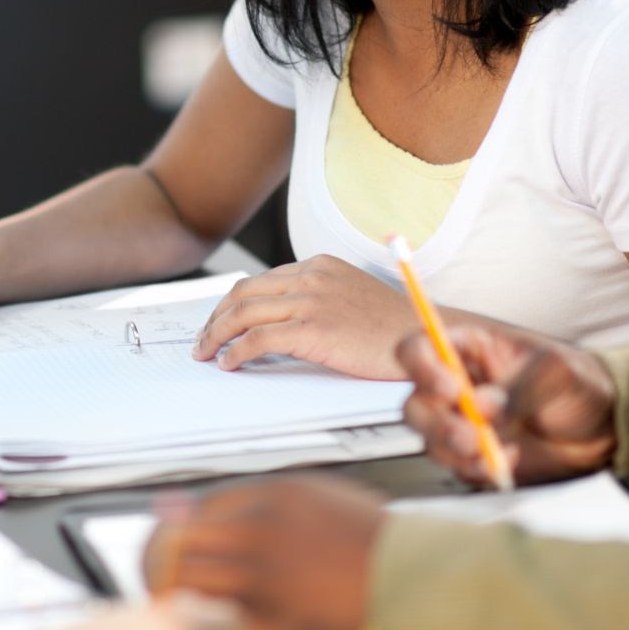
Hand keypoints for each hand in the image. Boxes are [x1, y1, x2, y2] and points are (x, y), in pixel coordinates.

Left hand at [145, 478, 383, 629]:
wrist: (413, 578)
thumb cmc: (368, 538)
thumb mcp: (314, 495)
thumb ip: (260, 499)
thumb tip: (201, 507)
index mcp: (270, 498)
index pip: (196, 511)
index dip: (177, 533)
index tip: (170, 547)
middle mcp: (261, 533)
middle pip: (182, 544)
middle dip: (162, 562)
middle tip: (154, 579)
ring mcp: (267, 579)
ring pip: (191, 582)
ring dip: (175, 594)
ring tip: (171, 606)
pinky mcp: (276, 622)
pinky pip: (221, 622)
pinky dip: (207, 624)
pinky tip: (206, 629)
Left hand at [191, 255, 411, 377]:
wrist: (426, 338)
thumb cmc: (394, 328)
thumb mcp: (351, 299)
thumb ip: (318, 300)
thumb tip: (280, 324)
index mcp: (318, 266)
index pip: (259, 281)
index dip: (231, 304)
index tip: (217, 323)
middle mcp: (311, 277)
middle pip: (243, 293)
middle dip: (215, 318)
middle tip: (201, 341)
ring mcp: (312, 301)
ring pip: (243, 314)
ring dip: (216, 336)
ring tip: (206, 354)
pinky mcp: (314, 329)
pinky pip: (259, 339)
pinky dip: (236, 352)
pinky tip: (229, 363)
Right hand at [394, 324, 616, 485]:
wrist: (607, 429)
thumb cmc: (579, 384)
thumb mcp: (556, 372)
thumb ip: (518, 387)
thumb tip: (481, 407)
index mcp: (468, 350)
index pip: (418, 349)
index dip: (422, 368)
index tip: (450, 389)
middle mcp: (455, 387)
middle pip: (415, 403)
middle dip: (437, 422)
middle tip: (470, 435)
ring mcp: (462, 425)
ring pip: (430, 439)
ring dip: (454, 451)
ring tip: (492, 453)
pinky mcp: (474, 459)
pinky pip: (457, 469)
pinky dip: (477, 470)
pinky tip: (508, 462)